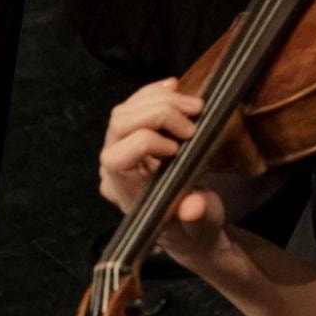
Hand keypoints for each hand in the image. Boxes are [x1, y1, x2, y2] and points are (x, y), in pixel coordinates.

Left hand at [98, 79, 228, 260]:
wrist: (187, 227)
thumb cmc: (191, 228)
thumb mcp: (201, 226)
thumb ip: (197, 216)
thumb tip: (193, 207)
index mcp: (125, 192)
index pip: (115, 158)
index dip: (144, 143)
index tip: (178, 147)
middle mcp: (113, 169)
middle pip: (120, 124)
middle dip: (159, 113)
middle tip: (195, 118)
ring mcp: (118, 148)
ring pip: (125, 110)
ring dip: (161, 99)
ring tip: (196, 106)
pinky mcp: (130, 135)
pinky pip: (134, 106)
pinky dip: (153, 93)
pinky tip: (174, 87)